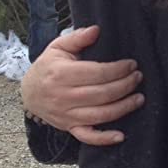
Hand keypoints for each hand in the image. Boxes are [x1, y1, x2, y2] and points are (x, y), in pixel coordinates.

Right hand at [21, 26, 143, 144]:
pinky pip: (87, 137)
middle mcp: (63, 97)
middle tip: (138, 77)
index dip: (118, 69)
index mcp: (61, 75)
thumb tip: (96, 29)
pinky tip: (120, 136)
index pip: (96, 73)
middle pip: (102, 94)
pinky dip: (104, 139)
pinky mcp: (69, 128)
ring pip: (100, 115)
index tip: (132, 64)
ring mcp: (66, 116)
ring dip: (123, 108)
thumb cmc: (48, 66)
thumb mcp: (58, 47)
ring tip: (139, 98)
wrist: (29, 92)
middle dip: (125, 85)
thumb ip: (77, 37)